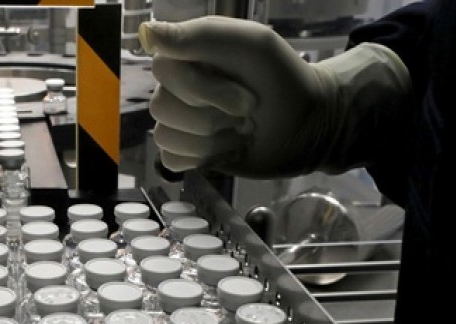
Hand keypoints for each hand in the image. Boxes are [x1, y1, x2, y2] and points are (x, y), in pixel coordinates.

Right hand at [141, 16, 408, 177]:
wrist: (309, 125)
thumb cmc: (283, 79)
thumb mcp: (252, 44)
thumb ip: (200, 35)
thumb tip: (146, 32)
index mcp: (188, 55)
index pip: (162, 69)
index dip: (199, 88)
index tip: (243, 91)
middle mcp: (177, 87)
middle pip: (161, 107)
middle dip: (212, 116)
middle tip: (248, 111)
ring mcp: (180, 122)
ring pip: (165, 135)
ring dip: (211, 139)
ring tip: (241, 131)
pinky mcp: (186, 153)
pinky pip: (170, 159)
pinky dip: (203, 158)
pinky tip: (228, 149)